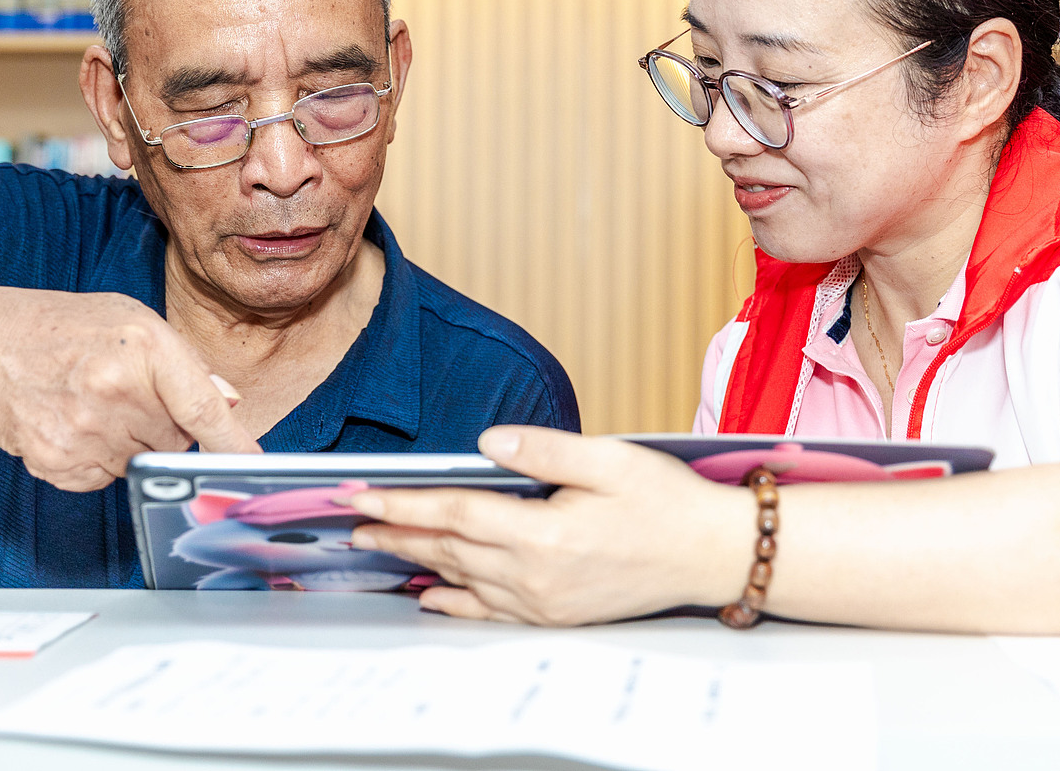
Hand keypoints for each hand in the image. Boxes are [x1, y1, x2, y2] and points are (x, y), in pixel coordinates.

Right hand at [0, 290, 260, 491]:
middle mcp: (116, 389)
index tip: (253, 465)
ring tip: (92, 405)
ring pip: (140, 464)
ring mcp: (83, 429)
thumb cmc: (63, 328)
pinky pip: (103, 479)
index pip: (202, 409)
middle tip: (127, 396)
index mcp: (144, 347)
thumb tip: (228, 403)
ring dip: (128, 445)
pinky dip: (95, 461)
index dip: (232, 443)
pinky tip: (72, 425)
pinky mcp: (56, 460)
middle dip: (164, 426)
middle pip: (175, 442)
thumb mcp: (132, 322)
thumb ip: (186, 365)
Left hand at [349, 427, 755, 625]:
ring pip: (460, 579)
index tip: (357, 493)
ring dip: (414, 560)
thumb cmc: (667, 502)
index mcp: (545, 535)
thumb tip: (487, 444)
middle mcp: (536, 577)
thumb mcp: (610, 459)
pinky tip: (430, 595)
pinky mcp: (555, 614)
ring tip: (375, 543)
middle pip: (446, 549)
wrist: (712, 555)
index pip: (453, 515)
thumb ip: (544, 450)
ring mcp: (543, 602)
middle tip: (348, 517)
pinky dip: (453, 601)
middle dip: (392, 530)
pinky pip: (488, 611)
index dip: (400, 503)